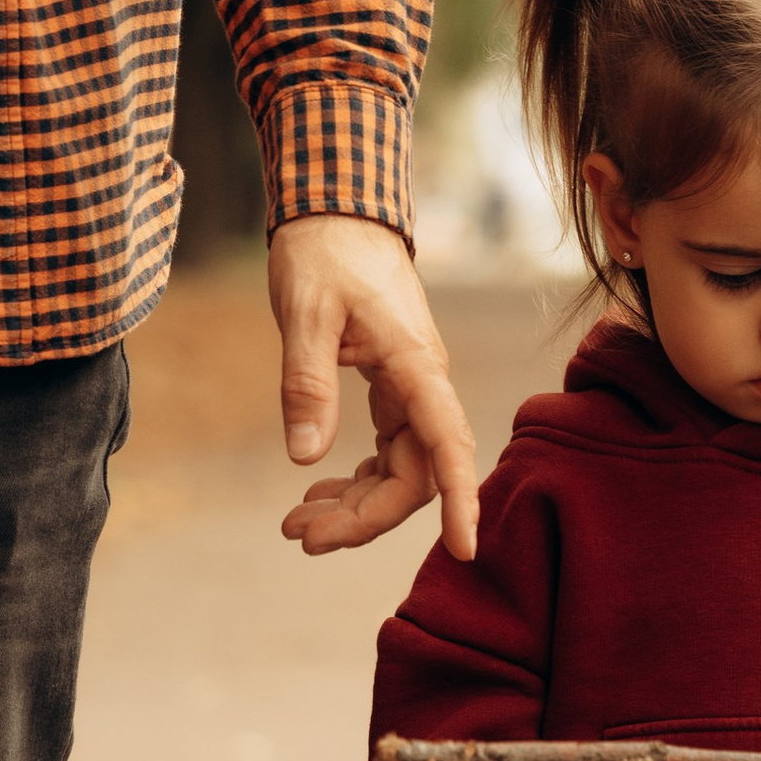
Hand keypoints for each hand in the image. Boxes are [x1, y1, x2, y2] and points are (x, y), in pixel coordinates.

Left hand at [272, 218, 479, 562]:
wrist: (337, 210)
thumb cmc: (323, 253)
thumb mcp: (305, 314)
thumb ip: (308, 385)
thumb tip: (305, 459)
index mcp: (415, 366)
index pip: (449, 445)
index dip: (461, 501)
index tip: (464, 550)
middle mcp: (423, 384)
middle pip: (416, 476)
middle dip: (365, 517)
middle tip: (298, 536)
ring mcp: (410, 388)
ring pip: (400, 470)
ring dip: (355, 506)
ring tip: (296, 525)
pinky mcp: (392, 388)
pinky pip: (386, 452)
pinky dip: (355, 481)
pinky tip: (316, 492)